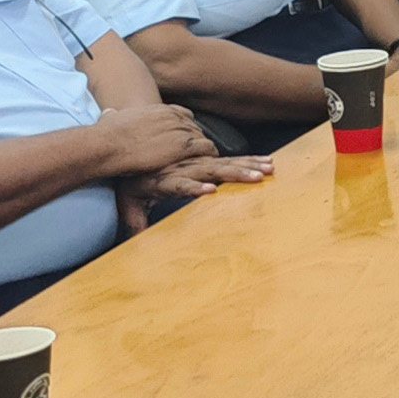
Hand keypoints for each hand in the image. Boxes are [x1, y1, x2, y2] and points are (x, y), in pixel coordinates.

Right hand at [89, 101, 214, 178]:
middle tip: (198, 153)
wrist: (109, 145)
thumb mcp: (111, 118)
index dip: (185, 127)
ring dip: (205, 148)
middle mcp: (172, 117)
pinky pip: (206, 148)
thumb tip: (109, 113)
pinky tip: (210, 162)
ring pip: (203, 137)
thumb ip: (114, 115)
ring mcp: (179, 130)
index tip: (184, 138)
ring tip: (207, 159)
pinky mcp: (183, 146)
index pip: (182, 115)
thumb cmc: (107, 135)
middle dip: (196, 140)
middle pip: (194, 127)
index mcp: (158, 110)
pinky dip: (209, 154)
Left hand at [115, 151, 271, 232]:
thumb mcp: (130, 206)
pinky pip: (229, 160)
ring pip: (225, 164)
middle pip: (211, 171)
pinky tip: (267, 162)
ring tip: (268, 170)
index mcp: (165, 181)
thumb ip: (134, 224)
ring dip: (248, 167)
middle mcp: (185, 169)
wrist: (133, 153)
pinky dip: (249, 161)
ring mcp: (197, 163)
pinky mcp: (205, 161)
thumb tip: (134, 244)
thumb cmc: (133, 185)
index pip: (179, 184)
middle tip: (257, 178)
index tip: (209, 190)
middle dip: (235, 174)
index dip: (192, 187)